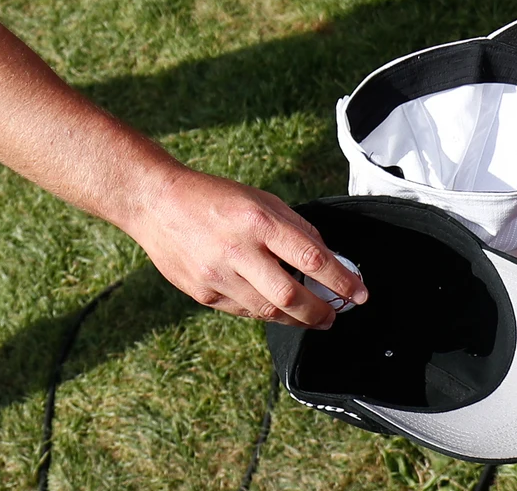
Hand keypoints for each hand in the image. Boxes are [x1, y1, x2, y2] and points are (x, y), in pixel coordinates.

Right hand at [125, 168, 366, 328]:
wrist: (156, 203)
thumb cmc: (214, 197)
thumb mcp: (260, 199)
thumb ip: (294, 227)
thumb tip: (325, 257)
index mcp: (257, 220)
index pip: (311, 256)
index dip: (341, 280)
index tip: (360, 293)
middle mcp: (238, 250)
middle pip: (291, 295)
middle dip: (321, 312)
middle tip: (336, 315)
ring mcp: (217, 275)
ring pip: (268, 310)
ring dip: (296, 319)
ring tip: (311, 317)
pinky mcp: (202, 293)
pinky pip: (243, 311)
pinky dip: (265, 311)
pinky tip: (274, 306)